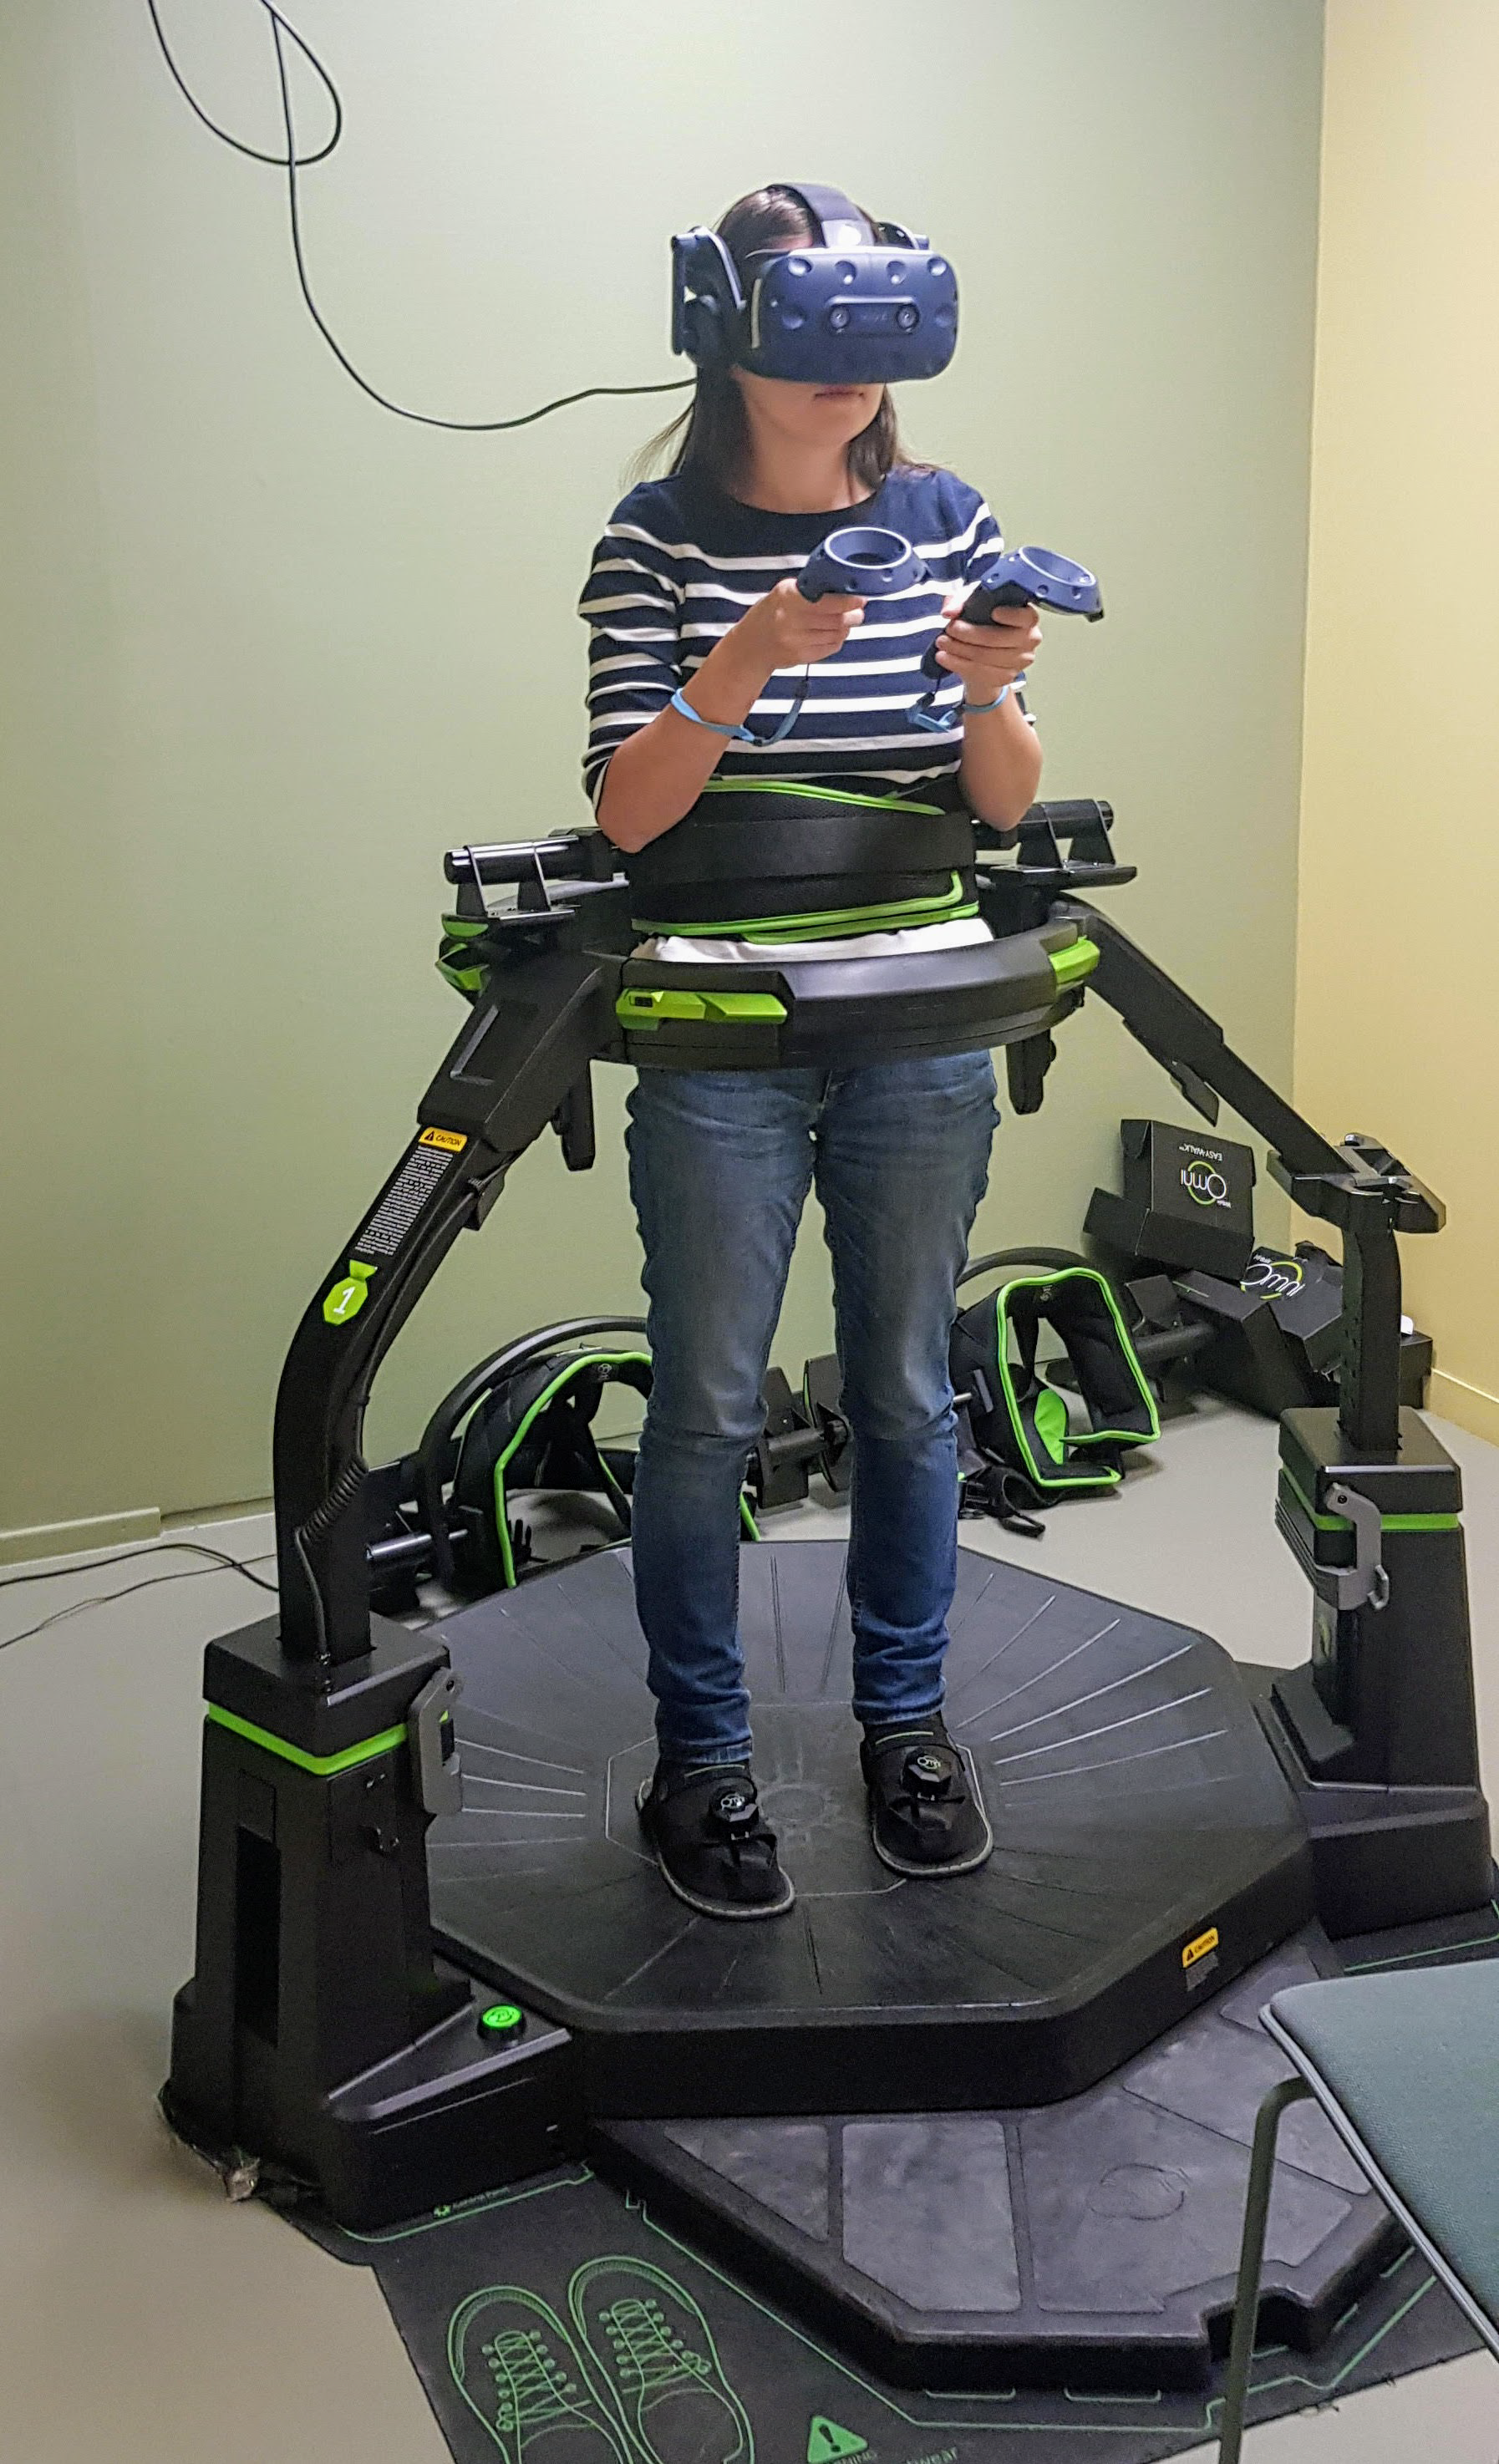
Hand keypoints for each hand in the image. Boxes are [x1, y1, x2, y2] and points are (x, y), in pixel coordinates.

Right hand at [733, 577, 865, 679]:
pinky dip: (837, 640)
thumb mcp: (782, 593)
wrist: (750, 647)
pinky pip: (830, 647)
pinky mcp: (802, 657)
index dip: (848, 601)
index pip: (828, 601)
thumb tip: (838, 588)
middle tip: (858, 611)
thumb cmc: (767, 615)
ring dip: (846, 627)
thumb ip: (807, 590)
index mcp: (788, 598)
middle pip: (836, 619)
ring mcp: (797, 641)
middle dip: (853, 615)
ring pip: (836, 634)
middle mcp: (792, 620)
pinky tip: (836, 633)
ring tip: (848, 621)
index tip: (859, 599)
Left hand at [933, 592, 1040, 702]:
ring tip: (942, 643)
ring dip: (960, 650)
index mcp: (1027, 617)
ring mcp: (1020, 661)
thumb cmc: (983, 620)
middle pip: (999, 639)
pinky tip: (945, 658)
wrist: (983, 651)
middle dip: (970, 634)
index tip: (993, 613)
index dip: (1011, 616)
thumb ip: (960, 601)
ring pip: (987, 658)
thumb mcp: (972, 602)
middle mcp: (1030, 639)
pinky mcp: (1007, 677)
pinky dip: (959, 665)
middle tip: (949, 629)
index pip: (1026, 617)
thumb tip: (949, 611)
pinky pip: (981, 673)